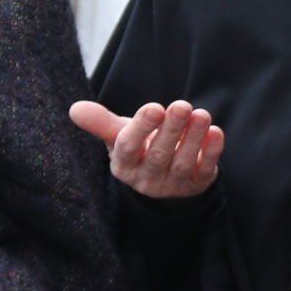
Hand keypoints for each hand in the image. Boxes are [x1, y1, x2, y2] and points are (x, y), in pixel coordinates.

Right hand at [71, 99, 224, 199]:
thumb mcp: (119, 135)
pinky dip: (212, 152)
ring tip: (201, 114)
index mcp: (124, 165)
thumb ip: (101, 122)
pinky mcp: (197, 184)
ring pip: (183, 163)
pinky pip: (205, 170)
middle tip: (181, 105)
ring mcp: (173, 184)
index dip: (141, 129)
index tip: (154, 108)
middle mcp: (147, 179)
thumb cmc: (139, 146)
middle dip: (171, 130)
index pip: (129, 148)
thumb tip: (75, 109)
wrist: (164, 173)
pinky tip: (215, 131)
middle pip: (159, 155)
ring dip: (193, 139)